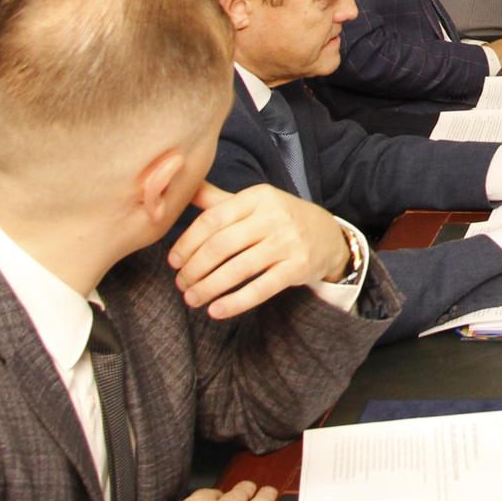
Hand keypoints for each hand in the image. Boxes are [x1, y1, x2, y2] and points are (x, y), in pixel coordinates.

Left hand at [170, 181, 352, 318]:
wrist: (328, 235)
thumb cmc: (280, 218)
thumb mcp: (254, 203)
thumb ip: (218, 200)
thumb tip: (182, 190)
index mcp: (257, 196)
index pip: (212, 219)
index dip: (187, 243)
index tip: (173, 261)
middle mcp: (273, 216)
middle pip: (222, 245)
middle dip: (194, 268)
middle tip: (181, 284)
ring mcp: (288, 242)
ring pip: (238, 269)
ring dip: (209, 287)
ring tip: (192, 299)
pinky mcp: (298, 267)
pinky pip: (262, 288)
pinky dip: (236, 302)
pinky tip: (216, 310)